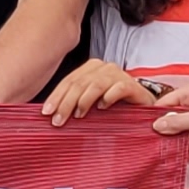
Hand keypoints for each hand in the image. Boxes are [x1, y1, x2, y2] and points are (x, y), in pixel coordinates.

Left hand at [41, 60, 166, 126]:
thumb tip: (51, 114)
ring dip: (84, 101)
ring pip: (95, 84)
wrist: (142, 107)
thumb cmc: (115, 107)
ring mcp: (118, 75)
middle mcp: (104, 68)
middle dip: (66, 103)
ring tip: (78, 116)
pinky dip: (108, 98)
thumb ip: (74, 102)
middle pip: (79, 83)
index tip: (46, 112)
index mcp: (91, 69)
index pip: (69, 81)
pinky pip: (117, 89)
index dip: (56, 97)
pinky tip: (102, 108)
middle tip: (58, 120)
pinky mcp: (132, 85)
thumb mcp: (90, 104)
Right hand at [150, 84, 188, 147]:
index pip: (163, 104)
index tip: (158, 132)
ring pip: (178, 129)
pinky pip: (188, 133)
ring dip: (186, 139)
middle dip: (177, 133)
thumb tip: (159, 125)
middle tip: (186, 140)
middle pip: (170, 118)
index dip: (159, 118)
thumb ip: (179, 122)